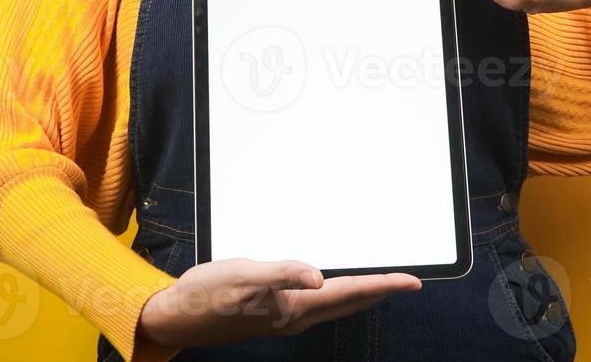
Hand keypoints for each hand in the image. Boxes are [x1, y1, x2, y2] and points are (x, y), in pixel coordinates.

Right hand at [138, 258, 420, 349]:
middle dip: (382, 291)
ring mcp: (286, 317)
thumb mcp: (243, 276)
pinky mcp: (275, 312)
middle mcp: (296, 316)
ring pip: (337, 305)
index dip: (384, 285)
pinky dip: (339, 293)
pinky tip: (334, 286)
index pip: (350, 293)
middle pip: (350, 302)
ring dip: (363, 294)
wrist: (178, 317)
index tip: (412, 281)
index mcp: (295, 307)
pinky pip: (320, 303)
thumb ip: (282, 273)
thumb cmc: (207, 296)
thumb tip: (319, 277)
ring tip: (384, 284)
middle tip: (410, 282)